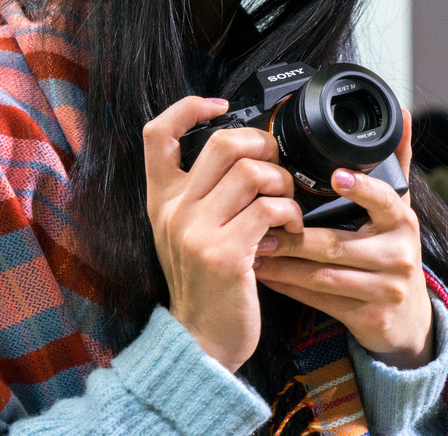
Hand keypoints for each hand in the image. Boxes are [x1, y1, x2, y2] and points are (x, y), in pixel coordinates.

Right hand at [143, 96, 303, 371]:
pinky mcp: (225, 254)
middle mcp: (175, 211)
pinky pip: (269, 208)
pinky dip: (290, 212)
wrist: (200, 344)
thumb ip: (203, 192)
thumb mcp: (187, 232)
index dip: (188, 107)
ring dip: (283, 182)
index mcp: (163, 200)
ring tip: (287, 204)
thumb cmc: (206, 284)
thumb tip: (246, 148)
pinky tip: (290, 228)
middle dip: (262, 144)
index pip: (157, 134)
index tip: (220, 105)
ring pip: (252, 172)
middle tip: (276, 166)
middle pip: (222, 142)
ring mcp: (197, 231)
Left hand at [252, 110, 433, 368]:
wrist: (409, 319)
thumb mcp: (398, 209)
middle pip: (338, 244)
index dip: (360, 188)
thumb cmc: (394, 253)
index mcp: (402, 221)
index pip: (384, 200)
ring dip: (284, 263)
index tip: (335, 176)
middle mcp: (399, 255)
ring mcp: (386, 290)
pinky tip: (267, 275)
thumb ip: (396, 162)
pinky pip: (321, 300)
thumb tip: (403, 114)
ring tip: (253, 247)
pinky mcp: (369, 318)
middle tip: (259, 221)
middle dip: (294, 235)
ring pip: (324, 275)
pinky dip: (290, 287)